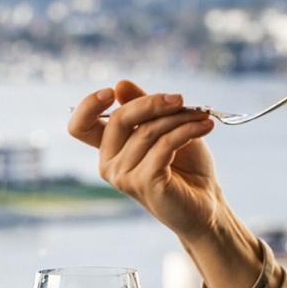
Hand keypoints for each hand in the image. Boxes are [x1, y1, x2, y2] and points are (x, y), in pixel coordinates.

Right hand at [68, 79, 222, 242]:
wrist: (206, 202)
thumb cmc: (185, 166)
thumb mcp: (164, 127)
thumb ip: (142, 108)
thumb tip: (119, 85)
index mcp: (108, 149)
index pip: (80, 126)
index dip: (88, 105)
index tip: (110, 92)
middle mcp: (109, 164)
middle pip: (118, 119)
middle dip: (152, 103)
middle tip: (181, 100)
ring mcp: (123, 177)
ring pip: (148, 131)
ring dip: (180, 119)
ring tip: (203, 118)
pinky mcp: (143, 183)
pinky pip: (164, 145)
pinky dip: (187, 131)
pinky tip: (205, 128)